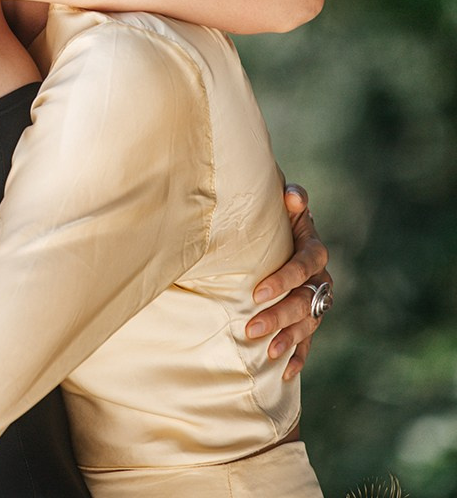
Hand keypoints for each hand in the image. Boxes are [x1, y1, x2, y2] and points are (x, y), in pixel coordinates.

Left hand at [245, 183, 331, 379]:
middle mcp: (320, 278)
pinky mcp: (309, 317)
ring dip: (288, 339)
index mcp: (313, 249)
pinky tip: (285, 373)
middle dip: (279, 316)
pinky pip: (308, 340)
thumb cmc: (276, 216)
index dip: (285, 279)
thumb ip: (291, 198)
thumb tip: (293, 198)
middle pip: (305, 301)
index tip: (257, 293)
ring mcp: (316, 300)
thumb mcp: (283, 204)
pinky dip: (298, 357)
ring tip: (267, 353)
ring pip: (307, 323)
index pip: (304, 265)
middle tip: (251, 328)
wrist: (280, 230)